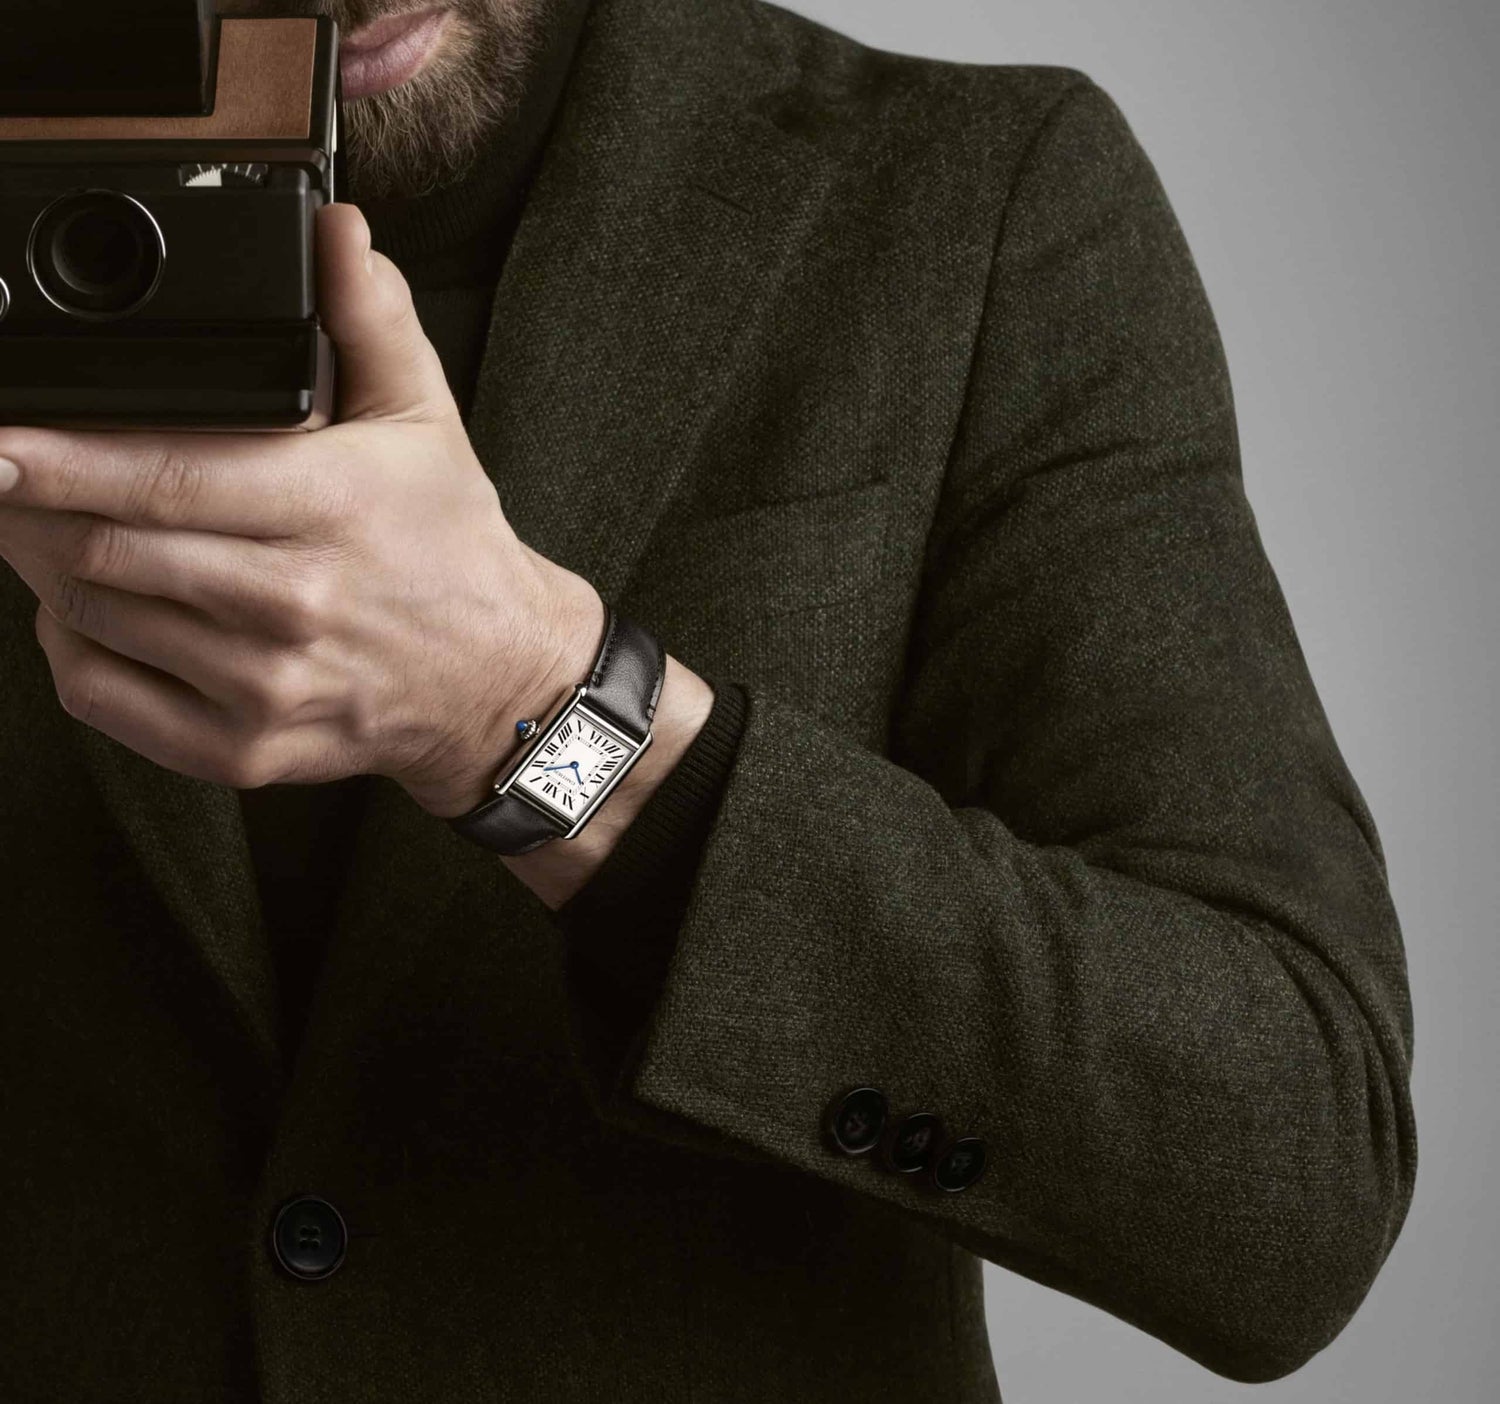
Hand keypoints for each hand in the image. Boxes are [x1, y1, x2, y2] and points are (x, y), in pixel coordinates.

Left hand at [0, 202, 603, 817]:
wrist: (495, 679)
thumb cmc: (450, 549)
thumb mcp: (425, 420)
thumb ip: (372, 319)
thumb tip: (335, 230)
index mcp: (331, 509)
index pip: (164, 477)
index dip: (58, 457)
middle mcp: (295, 604)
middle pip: (105, 550)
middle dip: (27, 509)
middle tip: (3, 476)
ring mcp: (266, 685)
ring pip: (95, 618)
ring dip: (46, 569)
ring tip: (45, 529)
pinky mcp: (244, 747)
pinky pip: (108, 699)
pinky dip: (69, 650)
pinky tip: (84, 612)